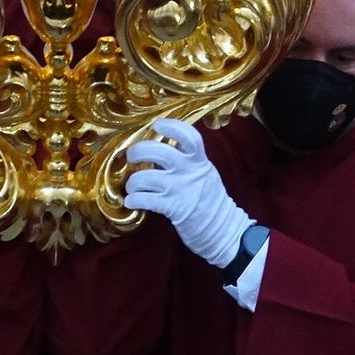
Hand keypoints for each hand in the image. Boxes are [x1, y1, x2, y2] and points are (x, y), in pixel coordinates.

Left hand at [123, 117, 253, 267]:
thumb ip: (187, 160)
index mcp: (199, 161)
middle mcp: (188, 171)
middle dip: (138, 151)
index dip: (172, 126)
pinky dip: (134, 200)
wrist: (223, 229)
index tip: (157, 124)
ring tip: (133, 188)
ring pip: (145, 177)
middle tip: (132, 156)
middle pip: (158, 151)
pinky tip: (133, 202)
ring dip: (132, 183)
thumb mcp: (204, 173)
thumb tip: (161, 149)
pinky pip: (144, 200)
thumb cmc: (210, 200)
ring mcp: (179, 189)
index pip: (189, 136)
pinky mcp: (172, 208)